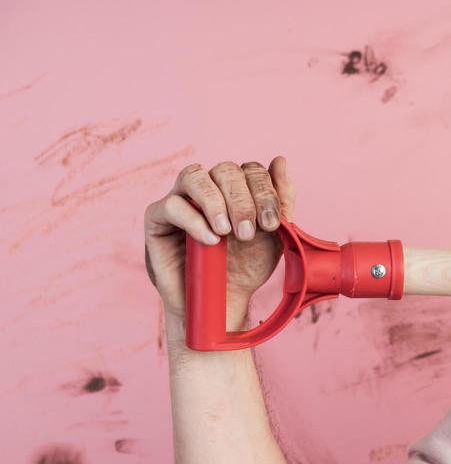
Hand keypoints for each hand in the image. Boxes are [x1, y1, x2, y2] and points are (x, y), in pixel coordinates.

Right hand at [143, 157, 297, 318]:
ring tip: (227, 232)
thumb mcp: (273, 237)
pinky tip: (210, 241)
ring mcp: (181, 199)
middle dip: (243, 201)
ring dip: (216, 203)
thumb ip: (281, 201)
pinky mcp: (157, 218)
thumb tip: (280, 160)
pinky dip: (194, 221)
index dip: (265, 193)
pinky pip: (171, 205)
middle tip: (248, 233)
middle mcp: (209, 188)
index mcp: (237, 189)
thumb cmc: (245, 267)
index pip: (251, 171)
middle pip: (225, 170)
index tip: (272, 225)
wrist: (222, 302)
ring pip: (194, 175)